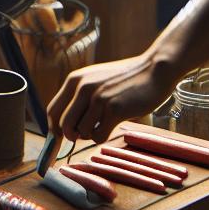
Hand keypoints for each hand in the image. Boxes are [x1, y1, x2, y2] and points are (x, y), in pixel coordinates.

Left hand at [46, 55, 173, 142]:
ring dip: (92, 134)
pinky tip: (113, 125)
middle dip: (71, 136)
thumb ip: (80, 96)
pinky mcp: (114, 110)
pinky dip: (103, 136)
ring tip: (105, 123)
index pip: (53, 110)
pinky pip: (98, 136)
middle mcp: (83, 88)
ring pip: (82, 132)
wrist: (155, 70)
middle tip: (84, 134)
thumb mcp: (96, 79)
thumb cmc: (126, 78)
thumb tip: (65, 125)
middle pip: (64, 125)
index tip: (58, 139)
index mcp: (75, 80)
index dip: (53, 128)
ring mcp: (98, 99)